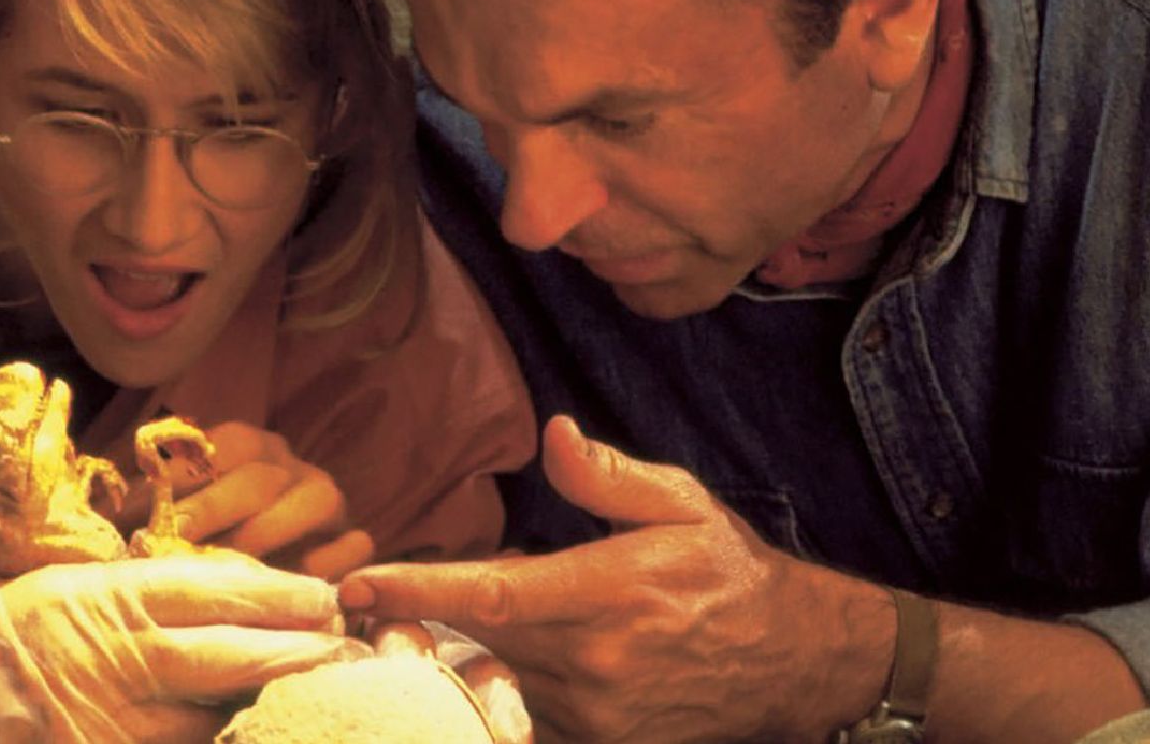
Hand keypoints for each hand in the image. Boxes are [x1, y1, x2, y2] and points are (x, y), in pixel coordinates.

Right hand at [0, 555, 368, 742]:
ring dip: (269, 704)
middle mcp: (116, 663)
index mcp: (104, 598)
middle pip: (236, 658)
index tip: (325, 593)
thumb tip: (216, 584)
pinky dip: (218, 739)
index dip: (280, 596)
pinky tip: (257, 731)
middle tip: (349, 645)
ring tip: (322, 690)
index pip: (216, 591)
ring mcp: (113, 727)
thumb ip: (127, 586)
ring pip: (218, 718)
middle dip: (301, 652)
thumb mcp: (56, 581)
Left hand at [120, 421, 375, 579]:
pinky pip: (357, 542)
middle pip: (261, 475)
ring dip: (273, 531)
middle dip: (216, 508)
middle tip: (177, 540)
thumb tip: (90, 499)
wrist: (263, 568)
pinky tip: (298, 581)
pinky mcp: (352, 538)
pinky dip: (334, 560)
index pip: (219, 445)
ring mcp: (326, 500)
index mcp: (245, 446)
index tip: (146, 511)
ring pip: (317, 499)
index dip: (185, 474)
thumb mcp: (165, 510)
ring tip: (235, 563)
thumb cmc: (199, 540)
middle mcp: (289, 465)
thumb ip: (139, 499)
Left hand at [337, 416, 888, 742]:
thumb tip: (554, 434)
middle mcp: (595, 661)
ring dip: (466, 658)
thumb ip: (608, 476)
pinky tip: (495, 672)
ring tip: (450, 631)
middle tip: (374, 607)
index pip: (489, 596)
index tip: (356, 585)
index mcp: (606, 592)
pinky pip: (525, 722)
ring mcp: (596, 714)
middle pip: (474, 645)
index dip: (416, 593)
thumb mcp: (681, 504)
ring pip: (495, 684)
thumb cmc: (727, 572)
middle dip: (418, 626)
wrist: (793, 660)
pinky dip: (500, 695)